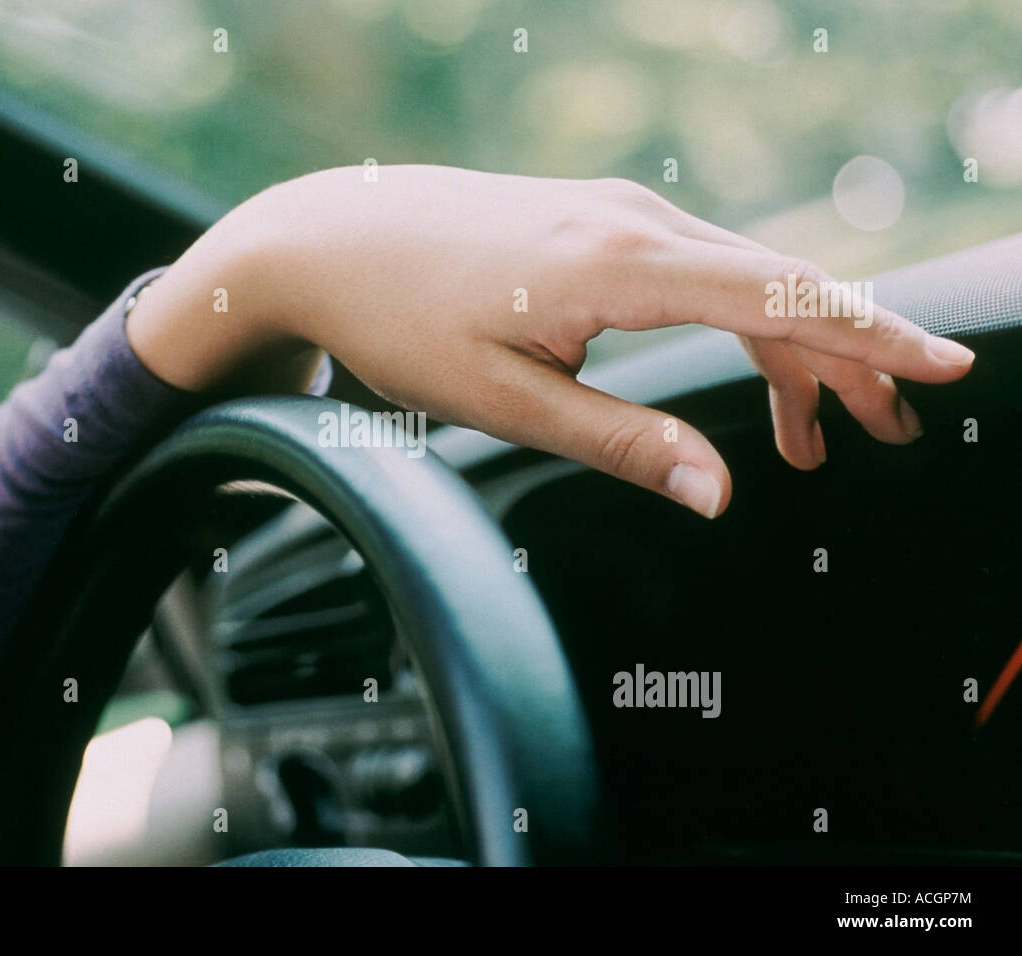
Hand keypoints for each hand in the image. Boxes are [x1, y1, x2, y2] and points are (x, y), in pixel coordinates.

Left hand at [127, 165, 973, 517]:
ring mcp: (617, 211)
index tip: (942, 368)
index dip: (870, 337)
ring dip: (793, 351)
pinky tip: (741, 379)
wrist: (329, 238)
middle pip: (779, 286)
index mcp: (616, 266)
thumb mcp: (503, 401)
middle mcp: (632, 221)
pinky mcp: (598, 220)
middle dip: (849, 358)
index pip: (776, 298)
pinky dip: (737, 322)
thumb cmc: (400, 320)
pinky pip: (697, 268)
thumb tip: (718, 492)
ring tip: (821, 439)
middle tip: (890, 432)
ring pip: (743, 278)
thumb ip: (618, 443)